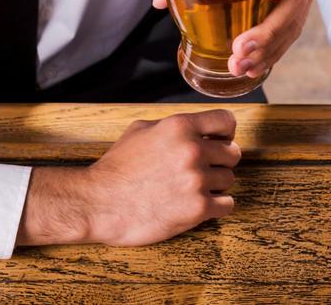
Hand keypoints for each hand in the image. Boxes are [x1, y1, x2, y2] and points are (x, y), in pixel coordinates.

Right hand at [16, 109, 240, 246]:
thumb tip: (195, 127)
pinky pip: (227, 204)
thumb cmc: (117, 168)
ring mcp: (196, 180)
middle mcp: (192, 150)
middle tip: (201, 171)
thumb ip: (172, 126)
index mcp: (180, 127)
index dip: (224, 133)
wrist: (98, 203)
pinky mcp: (197, 209)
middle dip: (219, 162)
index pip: (226, 121)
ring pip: (229, 179)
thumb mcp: (141, 130)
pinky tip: (198, 205)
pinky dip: (217, 206)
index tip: (218, 142)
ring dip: (215, 185)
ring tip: (191, 189)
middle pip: (232, 153)